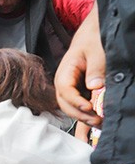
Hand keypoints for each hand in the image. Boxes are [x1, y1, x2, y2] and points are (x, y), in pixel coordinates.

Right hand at [54, 4, 103, 127]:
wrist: (93, 33)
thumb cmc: (93, 38)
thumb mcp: (97, 50)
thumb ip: (96, 68)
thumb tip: (94, 87)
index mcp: (64, 72)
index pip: (65, 91)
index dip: (75, 101)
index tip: (89, 107)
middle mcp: (64, 84)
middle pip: (65, 104)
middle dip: (80, 114)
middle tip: (98, 120)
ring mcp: (71, 90)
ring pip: (71, 109)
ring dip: (83, 119)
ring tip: (99, 124)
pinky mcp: (80, 93)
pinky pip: (79, 108)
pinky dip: (84, 119)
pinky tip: (89, 130)